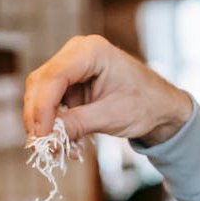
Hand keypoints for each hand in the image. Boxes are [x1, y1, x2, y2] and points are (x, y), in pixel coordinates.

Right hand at [23, 35, 192, 143]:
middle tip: (42, 147)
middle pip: (41, 84)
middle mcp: (76, 53)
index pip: (54, 77)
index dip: (42, 108)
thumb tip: (46, 138)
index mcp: (91, 51)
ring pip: (41, 95)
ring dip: (46, 125)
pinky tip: (70, 144)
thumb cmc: (146, 105)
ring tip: (60, 149)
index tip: (40, 136)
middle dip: (39, 118)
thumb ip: (78, 124)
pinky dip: (56, 125)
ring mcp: (71, 67)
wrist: (161, 107)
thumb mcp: (113, 116)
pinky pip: (51, 104)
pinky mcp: (70, 84)